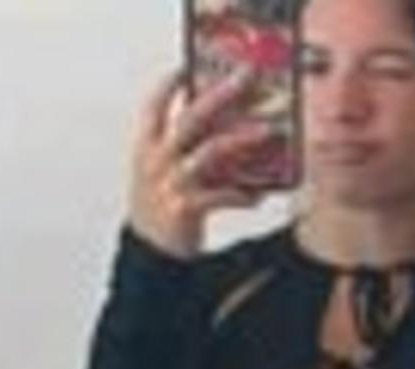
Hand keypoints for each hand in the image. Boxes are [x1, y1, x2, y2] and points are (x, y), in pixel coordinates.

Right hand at [126, 63, 270, 259]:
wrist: (151, 256)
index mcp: (147, 147)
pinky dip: (242, 193)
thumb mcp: (164, 173)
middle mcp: (157, 161)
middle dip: (221, 94)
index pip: (156, 104)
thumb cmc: (161, 210)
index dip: (172, 83)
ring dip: (241, 139)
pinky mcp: (185, 208)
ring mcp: (171, 183)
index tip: (192, 65)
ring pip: (209, 152)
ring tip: (267, 131)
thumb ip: (185, 150)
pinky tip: (258, 194)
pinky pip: (220, 195)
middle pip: (191, 117)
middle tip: (247, 77)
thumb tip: (224, 129)